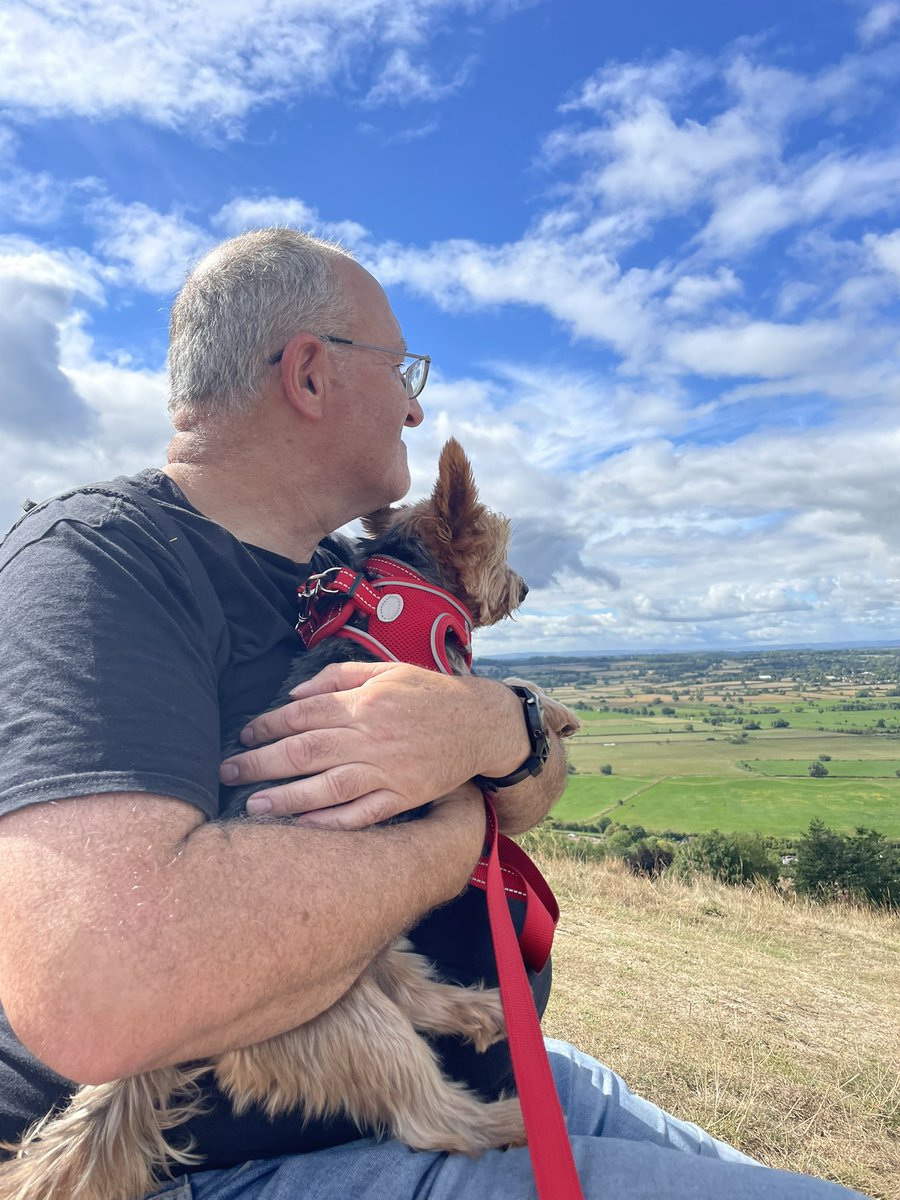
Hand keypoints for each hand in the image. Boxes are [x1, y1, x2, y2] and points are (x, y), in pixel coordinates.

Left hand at [219, 662, 523, 827]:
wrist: (482, 724)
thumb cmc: (430, 693)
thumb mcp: (387, 670)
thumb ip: (339, 677)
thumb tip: (295, 695)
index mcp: (365, 701)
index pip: (304, 714)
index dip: (268, 725)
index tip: (244, 735)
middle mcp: (372, 736)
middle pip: (306, 750)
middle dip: (261, 762)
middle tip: (227, 772)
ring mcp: (389, 770)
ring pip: (328, 786)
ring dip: (287, 797)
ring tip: (253, 806)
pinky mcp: (404, 796)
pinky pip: (363, 814)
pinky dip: (333, 822)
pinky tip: (303, 828)